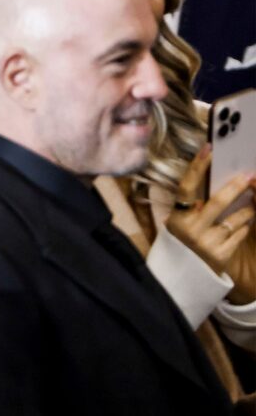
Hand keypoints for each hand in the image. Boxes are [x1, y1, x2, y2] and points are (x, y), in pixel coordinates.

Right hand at [165, 146, 255, 282]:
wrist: (185, 275)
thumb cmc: (185, 241)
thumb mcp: (181, 223)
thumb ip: (193, 206)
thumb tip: (212, 179)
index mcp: (177, 217)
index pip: (187, 188)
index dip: (197, 167)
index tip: (208, 149)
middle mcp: (190, 230)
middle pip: (217, 202)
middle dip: (236, 187)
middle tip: (249, 175)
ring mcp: (206, 243)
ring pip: (235, 219)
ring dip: (248, 208)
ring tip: (253, 200)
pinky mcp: (221, 255)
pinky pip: (239, 234)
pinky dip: (244, 226)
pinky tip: (245, 223)